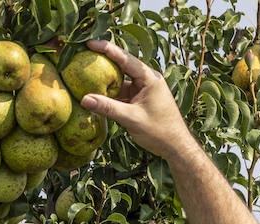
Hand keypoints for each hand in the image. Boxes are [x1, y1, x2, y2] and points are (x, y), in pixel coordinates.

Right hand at [81, 39, 198, 162]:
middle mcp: (147, 80)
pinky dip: (110, 94)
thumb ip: (108, 108)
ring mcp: (143, 89)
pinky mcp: (140, 99)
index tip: (89, 42)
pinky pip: (122, 92)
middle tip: (83, 54)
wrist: (176, 146)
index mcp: (150, 78)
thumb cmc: (160, 132)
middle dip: (103, 60)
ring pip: (120, 80)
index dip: (107, 49)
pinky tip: (95, 94)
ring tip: (84, 73)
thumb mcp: (132, 119)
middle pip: (122, 65)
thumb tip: (84, 99)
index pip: (125, 58)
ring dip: (105, 80)